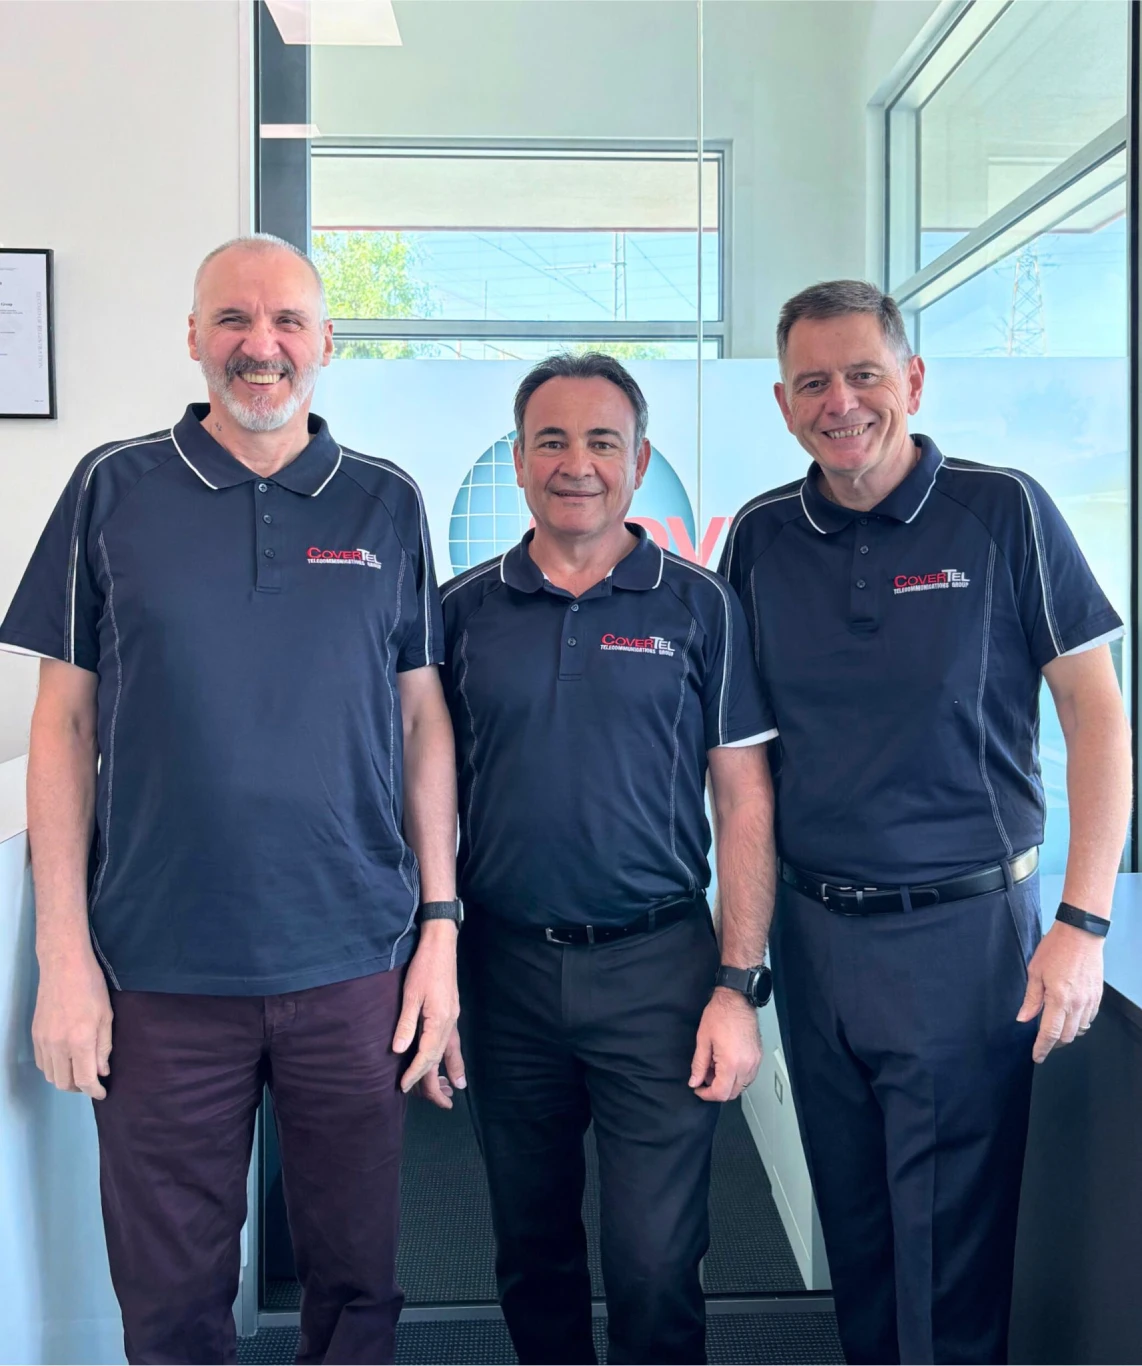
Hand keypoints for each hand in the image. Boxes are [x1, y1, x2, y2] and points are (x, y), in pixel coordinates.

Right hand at [32, 949, 113, 1098]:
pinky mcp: (34, 1035)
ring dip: (65, 1080)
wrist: (63, 966)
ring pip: (50, 1076)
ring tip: (80, 1072)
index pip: (85, 1079)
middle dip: (80, 1088)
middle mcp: (57, 1046)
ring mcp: (43, 1041)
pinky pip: (41, 1063)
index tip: (102, 1093)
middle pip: (64, 1083)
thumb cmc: (91, 987)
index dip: (95, 1091)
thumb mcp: (107, 1016)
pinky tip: (65, 1060)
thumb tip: (102, 1072)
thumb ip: (104, 1047)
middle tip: (92, 1081)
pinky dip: (53, 1068)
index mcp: (79, 1041)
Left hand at [393, 920, 460, 1093]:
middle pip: (442, 1058)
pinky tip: (453, 1062)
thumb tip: (399, 1051)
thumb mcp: (411, 994)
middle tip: (439, 1104)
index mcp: (439, 1020)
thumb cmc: (424, 967)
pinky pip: (453, 1040)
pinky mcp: (451, 1012)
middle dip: (437, 1081)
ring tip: (456, 1090)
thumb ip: (406, 1024)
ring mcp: (453, 1017)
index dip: (416, 1074)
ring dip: (451, 1071)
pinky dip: (453, 1055)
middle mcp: (450, 1022)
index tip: (404, 1087)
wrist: (441, 945)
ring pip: (452, 1051)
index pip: (427, 1055)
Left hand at [689, 987, 761, 1101]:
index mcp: (731, 1063)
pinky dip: (736, 1076)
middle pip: (733, 1093)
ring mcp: (754, 1062)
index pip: (720, 1093)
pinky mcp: (758, 1057)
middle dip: (716, 1090)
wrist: (736, 1000)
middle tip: (705, 1077)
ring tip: (715, 1066)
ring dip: (727, 1083)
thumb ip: (699, 1065)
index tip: (698, 1089)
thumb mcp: (703, 1040)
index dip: (706, 1095)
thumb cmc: (720, 1015)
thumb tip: (695, 1081)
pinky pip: (748, 1076)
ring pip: (742, 1086)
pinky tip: (726, 1063)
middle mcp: (746, 1066)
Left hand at [1017, 921, 1104, 1062]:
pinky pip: (1089, 1019)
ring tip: (1054, 1030)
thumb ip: (1031, 999)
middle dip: (1053, 1044)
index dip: (1042, 1048)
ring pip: (1079, 1030)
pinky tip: (1069, 1017)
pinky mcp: (1098, 996)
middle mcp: (1077, 1004)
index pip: (1050, 1034)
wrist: (1081, 935)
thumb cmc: (1054, 949)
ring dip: (1066, 1034)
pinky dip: (1078, 1023)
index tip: (1036, 1056)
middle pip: (1066, 1036)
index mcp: (1059, 999)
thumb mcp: (1035, 972)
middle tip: (1042, 1043)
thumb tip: (1023, 1019)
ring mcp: (1090, 1001)